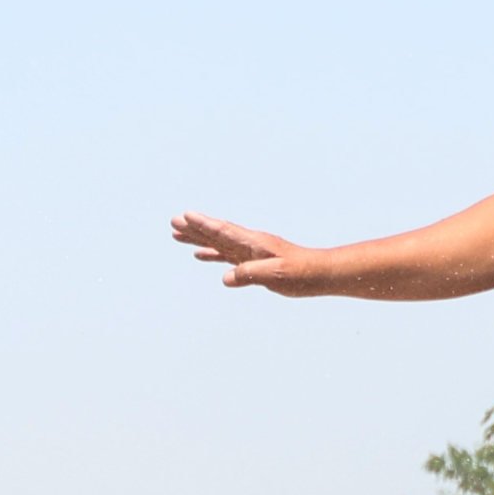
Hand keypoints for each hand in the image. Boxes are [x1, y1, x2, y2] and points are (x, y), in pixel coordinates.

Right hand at [171, 211, 318, 293]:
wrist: (319, 274)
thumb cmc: (300, 273)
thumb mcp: (275, 274)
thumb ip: (250, 274)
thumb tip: (225, 278)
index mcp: (254, 243)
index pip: (224, 231)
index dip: (204, 224)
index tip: (186, 216)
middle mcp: (249, 244)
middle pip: (216, 234)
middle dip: (194, 228)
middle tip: (173, 221)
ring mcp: (250, 252)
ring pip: (218, 243)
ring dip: (198, 239)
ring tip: (178, 236)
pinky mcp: (253, 262)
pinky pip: (226, 257)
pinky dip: (212, 254)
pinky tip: (202, 256)